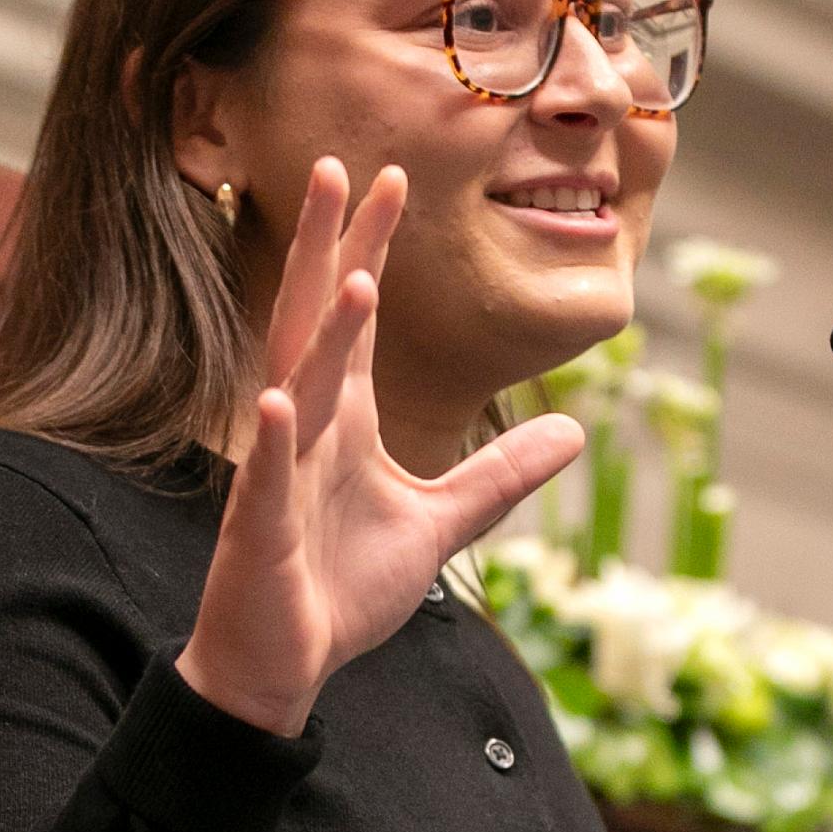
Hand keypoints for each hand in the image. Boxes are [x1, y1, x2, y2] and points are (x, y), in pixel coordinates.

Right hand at [177, 159, 584, 734]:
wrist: (284, 664)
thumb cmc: (342, 586)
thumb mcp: (441, 523)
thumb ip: (500, 473)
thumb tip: (572, 430)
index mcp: (342, 420)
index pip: (358, 317)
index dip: (372, 247)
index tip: (395, 180)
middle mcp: (305, 428)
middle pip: (314, 319)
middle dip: (328, 246)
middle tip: (340, 167)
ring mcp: (277, 475)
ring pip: (298, 385)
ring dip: (324, 334)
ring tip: (353, 277)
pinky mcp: (260, 531)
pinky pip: (266, 477)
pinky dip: (274, 439)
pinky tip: (280, 399)